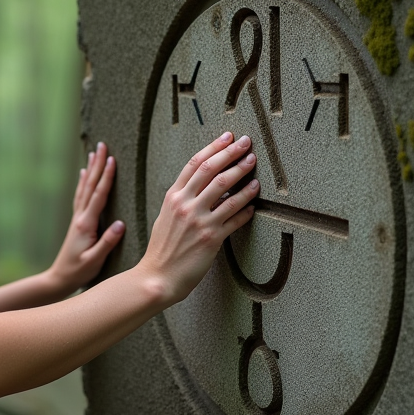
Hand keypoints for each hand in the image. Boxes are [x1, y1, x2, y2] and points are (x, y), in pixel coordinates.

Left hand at [47, 142, 125, 295]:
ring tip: (94, 152)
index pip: (99, 196)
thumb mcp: (95, 261)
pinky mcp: (78, 221)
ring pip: (85, 188)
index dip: (106, 177)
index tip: (112, 160)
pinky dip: (83, 182)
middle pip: (91, 186)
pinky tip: (84, 173)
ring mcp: (78, 218)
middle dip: (98, 165)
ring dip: (91, 168)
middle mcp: (81, 217)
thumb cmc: (79, 271)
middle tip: (102, 145)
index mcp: (87, 224)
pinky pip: (81, 196)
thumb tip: (121, 224)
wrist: (60, 278)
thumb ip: (107, 243)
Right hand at [140, 132, 258, 303]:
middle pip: (212, 170)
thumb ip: (182, 199)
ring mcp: (199, 221)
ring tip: (253, 164)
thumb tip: (203, 185)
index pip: (195, 164)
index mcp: (173, 197)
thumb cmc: (162, 249)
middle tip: (246, 143)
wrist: (158, 277)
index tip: (227, 137)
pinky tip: (255, 202)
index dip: (213, 148)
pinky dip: (246, 207)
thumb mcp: (166, 217)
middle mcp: (185, 205)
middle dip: (232, 153)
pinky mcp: (211, 238)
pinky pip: (234, 218)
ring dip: (243, 174)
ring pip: (226, 190)